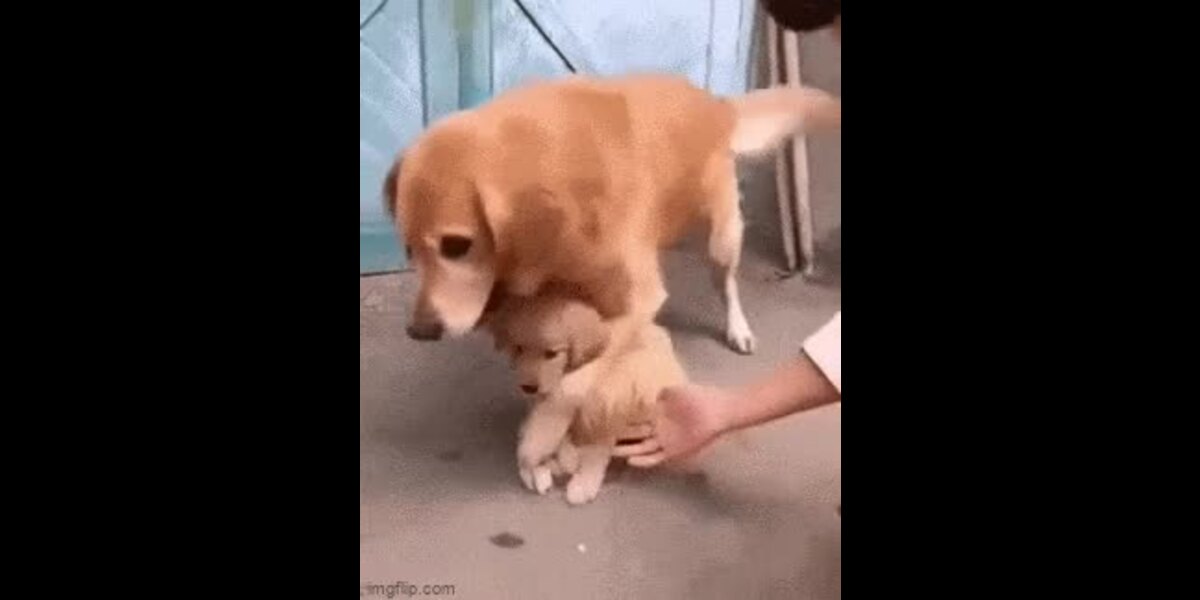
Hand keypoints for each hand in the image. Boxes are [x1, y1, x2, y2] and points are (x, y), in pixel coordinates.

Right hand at [613, 384, 731, 466]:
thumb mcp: (673, 391)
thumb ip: (658, 393)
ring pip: (641, 449)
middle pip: (633, 436)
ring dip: (627, 451)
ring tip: (610, 452)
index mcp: (656, 415)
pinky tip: (631, 460)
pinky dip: (644, 461)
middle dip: (618, 438)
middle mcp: (657, 430)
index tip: (603, 420)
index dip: (619, 421)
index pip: (633, 420)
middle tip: (599, 439)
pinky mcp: (673, 451)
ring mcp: (664, 442)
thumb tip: (643, 393)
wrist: (716, 410)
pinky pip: (656, 459)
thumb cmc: (697, 397)